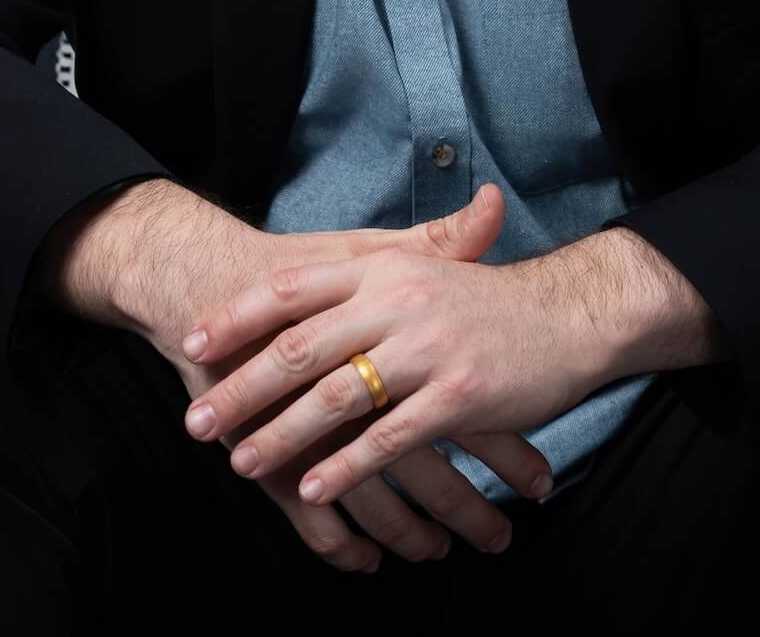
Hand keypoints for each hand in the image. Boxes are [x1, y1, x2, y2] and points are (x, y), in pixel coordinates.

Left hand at [177, 182, 609, 515]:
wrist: (566, 315)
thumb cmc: (484, 298)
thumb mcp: (421, 269)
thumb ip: (364, 275)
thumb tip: (295, 286)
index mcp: (382, 268)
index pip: (293, 288)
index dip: (239, 315)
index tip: (193, 342)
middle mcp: (396, 302)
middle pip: (300, 347)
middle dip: (242, 387)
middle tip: (199, 422)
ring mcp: (427, 350)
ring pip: (336, 398)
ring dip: (282, 436)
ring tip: (241, 464)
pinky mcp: (457, 398)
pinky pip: (389, 439)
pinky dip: (346, 467)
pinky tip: (313, 491)